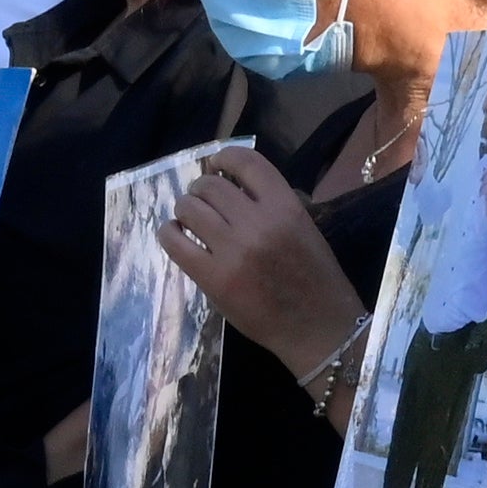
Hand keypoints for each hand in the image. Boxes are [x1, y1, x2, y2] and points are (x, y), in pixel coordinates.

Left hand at [156, 145, 364, 374]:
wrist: (317, 328)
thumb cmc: (315, 279)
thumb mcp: (306, 231)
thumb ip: (275, 205)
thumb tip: (235, 184)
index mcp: (288, 209)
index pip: (246, 163)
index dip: (225, 158)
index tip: (219, 166)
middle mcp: (259, 224)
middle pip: (210, 185)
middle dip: (201, 189)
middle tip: (204, 202)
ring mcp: (233, 251)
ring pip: (189, 208)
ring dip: (185, 209)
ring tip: (191, 221)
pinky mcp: (212, 277)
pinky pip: (174, 241)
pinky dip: (169, 232)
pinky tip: (177, 236)